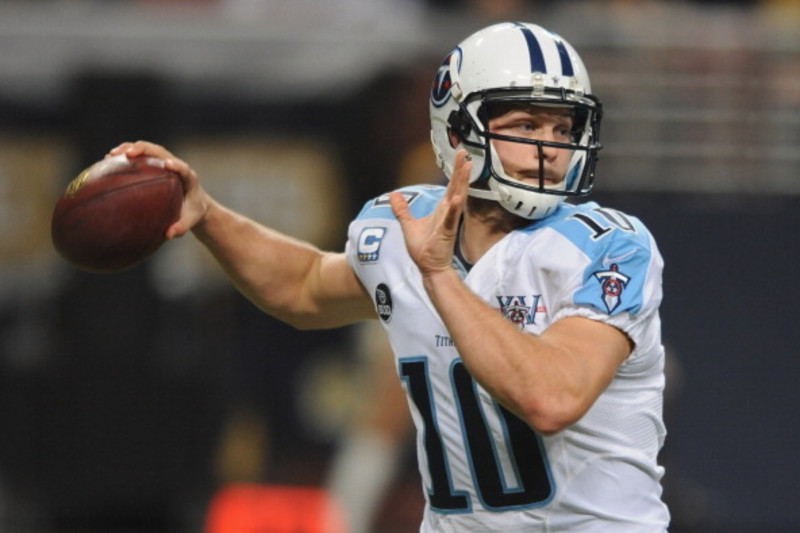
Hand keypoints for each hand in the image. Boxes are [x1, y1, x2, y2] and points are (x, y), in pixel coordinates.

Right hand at [107, 141, 208, 238]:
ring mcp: (165, 162)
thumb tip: (168, 235)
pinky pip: (141, 157)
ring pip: (148, 150)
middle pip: (160, 151)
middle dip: (143, 149)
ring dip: (129, 148)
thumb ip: (182, 227)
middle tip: (127, 154)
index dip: (176, 165)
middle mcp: (176, 165)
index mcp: (189, 178)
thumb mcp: (191, 220)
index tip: (167, 164)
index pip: (183, 168)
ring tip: (110, 155)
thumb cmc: (193, 212)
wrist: (195, 202)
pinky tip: (107, 162)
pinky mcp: (156, 164)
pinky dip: (125, 156)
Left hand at [390, 149, 471, 276]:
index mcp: (442, 209)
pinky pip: (450, 219)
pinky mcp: (445, 232)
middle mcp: (448, 212)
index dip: (455, 170)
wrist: (428, 267)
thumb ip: (402, 210)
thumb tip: (393, 195)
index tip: (459, 154)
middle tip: (464, 153)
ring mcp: (448, 221)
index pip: (450, 185)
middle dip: (460, 170)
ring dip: (462, 183)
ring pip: (457, 198)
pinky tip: (457, 198)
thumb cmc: (423, 248)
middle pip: (456, 186)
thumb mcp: (408, 224)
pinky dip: (454, 209)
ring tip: (467, 167)